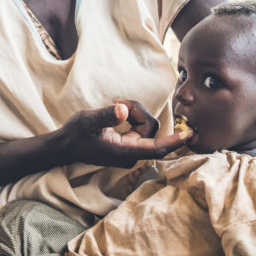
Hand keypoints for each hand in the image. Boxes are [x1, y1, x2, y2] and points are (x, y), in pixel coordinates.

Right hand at [59, 102, 190, 168]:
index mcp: (124, 152)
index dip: (174, 141)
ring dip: (133, 111)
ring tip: (114, 105)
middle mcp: (131, 153)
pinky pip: (140, 126)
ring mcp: (131, 149)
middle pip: (151, 128)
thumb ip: (106, 116)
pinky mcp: (129, 144)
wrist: (66, 145)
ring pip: (146, 125)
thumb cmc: (75, 134)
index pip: (157, 149)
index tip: (189, 133)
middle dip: (137, 111)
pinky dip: (131, 115)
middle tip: (117, 102)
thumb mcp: (87, 121)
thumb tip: (122, 111)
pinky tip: (116, 111)